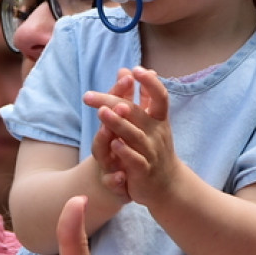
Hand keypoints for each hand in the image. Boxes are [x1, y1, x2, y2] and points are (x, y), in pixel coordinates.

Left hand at [83, 66, 180, 207]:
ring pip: (135, 136)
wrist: (167, 186)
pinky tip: (113, 144)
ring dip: (118, 124)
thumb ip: (137, 96)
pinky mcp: (143, 172)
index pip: (159, 97)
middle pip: (136, 113)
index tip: (136, 69)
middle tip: (88, 95)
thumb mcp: (149, 121)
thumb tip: (125, 70)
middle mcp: (156, 134)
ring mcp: (150, 152)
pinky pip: (135, 161)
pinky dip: (125, 152)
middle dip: (114, 101)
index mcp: (157, 120)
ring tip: (102, 112)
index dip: (150, 83)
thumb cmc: (154, 147)